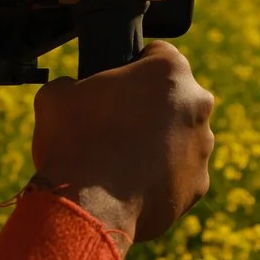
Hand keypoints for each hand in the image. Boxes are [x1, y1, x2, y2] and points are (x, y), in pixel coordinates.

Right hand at [30, 40, 214, 246]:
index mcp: (169, 71)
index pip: (157, 55)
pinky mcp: (198, 185)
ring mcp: (202, 148)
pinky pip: (181, 174)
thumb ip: (74, 83)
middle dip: (151, 107)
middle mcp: (197, 105)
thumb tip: (72, 90)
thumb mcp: (57, 94)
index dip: (133, 66)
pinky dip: (162, 177)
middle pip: (175, 97)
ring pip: (181, 137)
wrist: (87, 204)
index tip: (118, 84)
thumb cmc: (74, 142)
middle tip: (117, 124)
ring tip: (122, 159)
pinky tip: (131, 184)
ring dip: (159, 143)